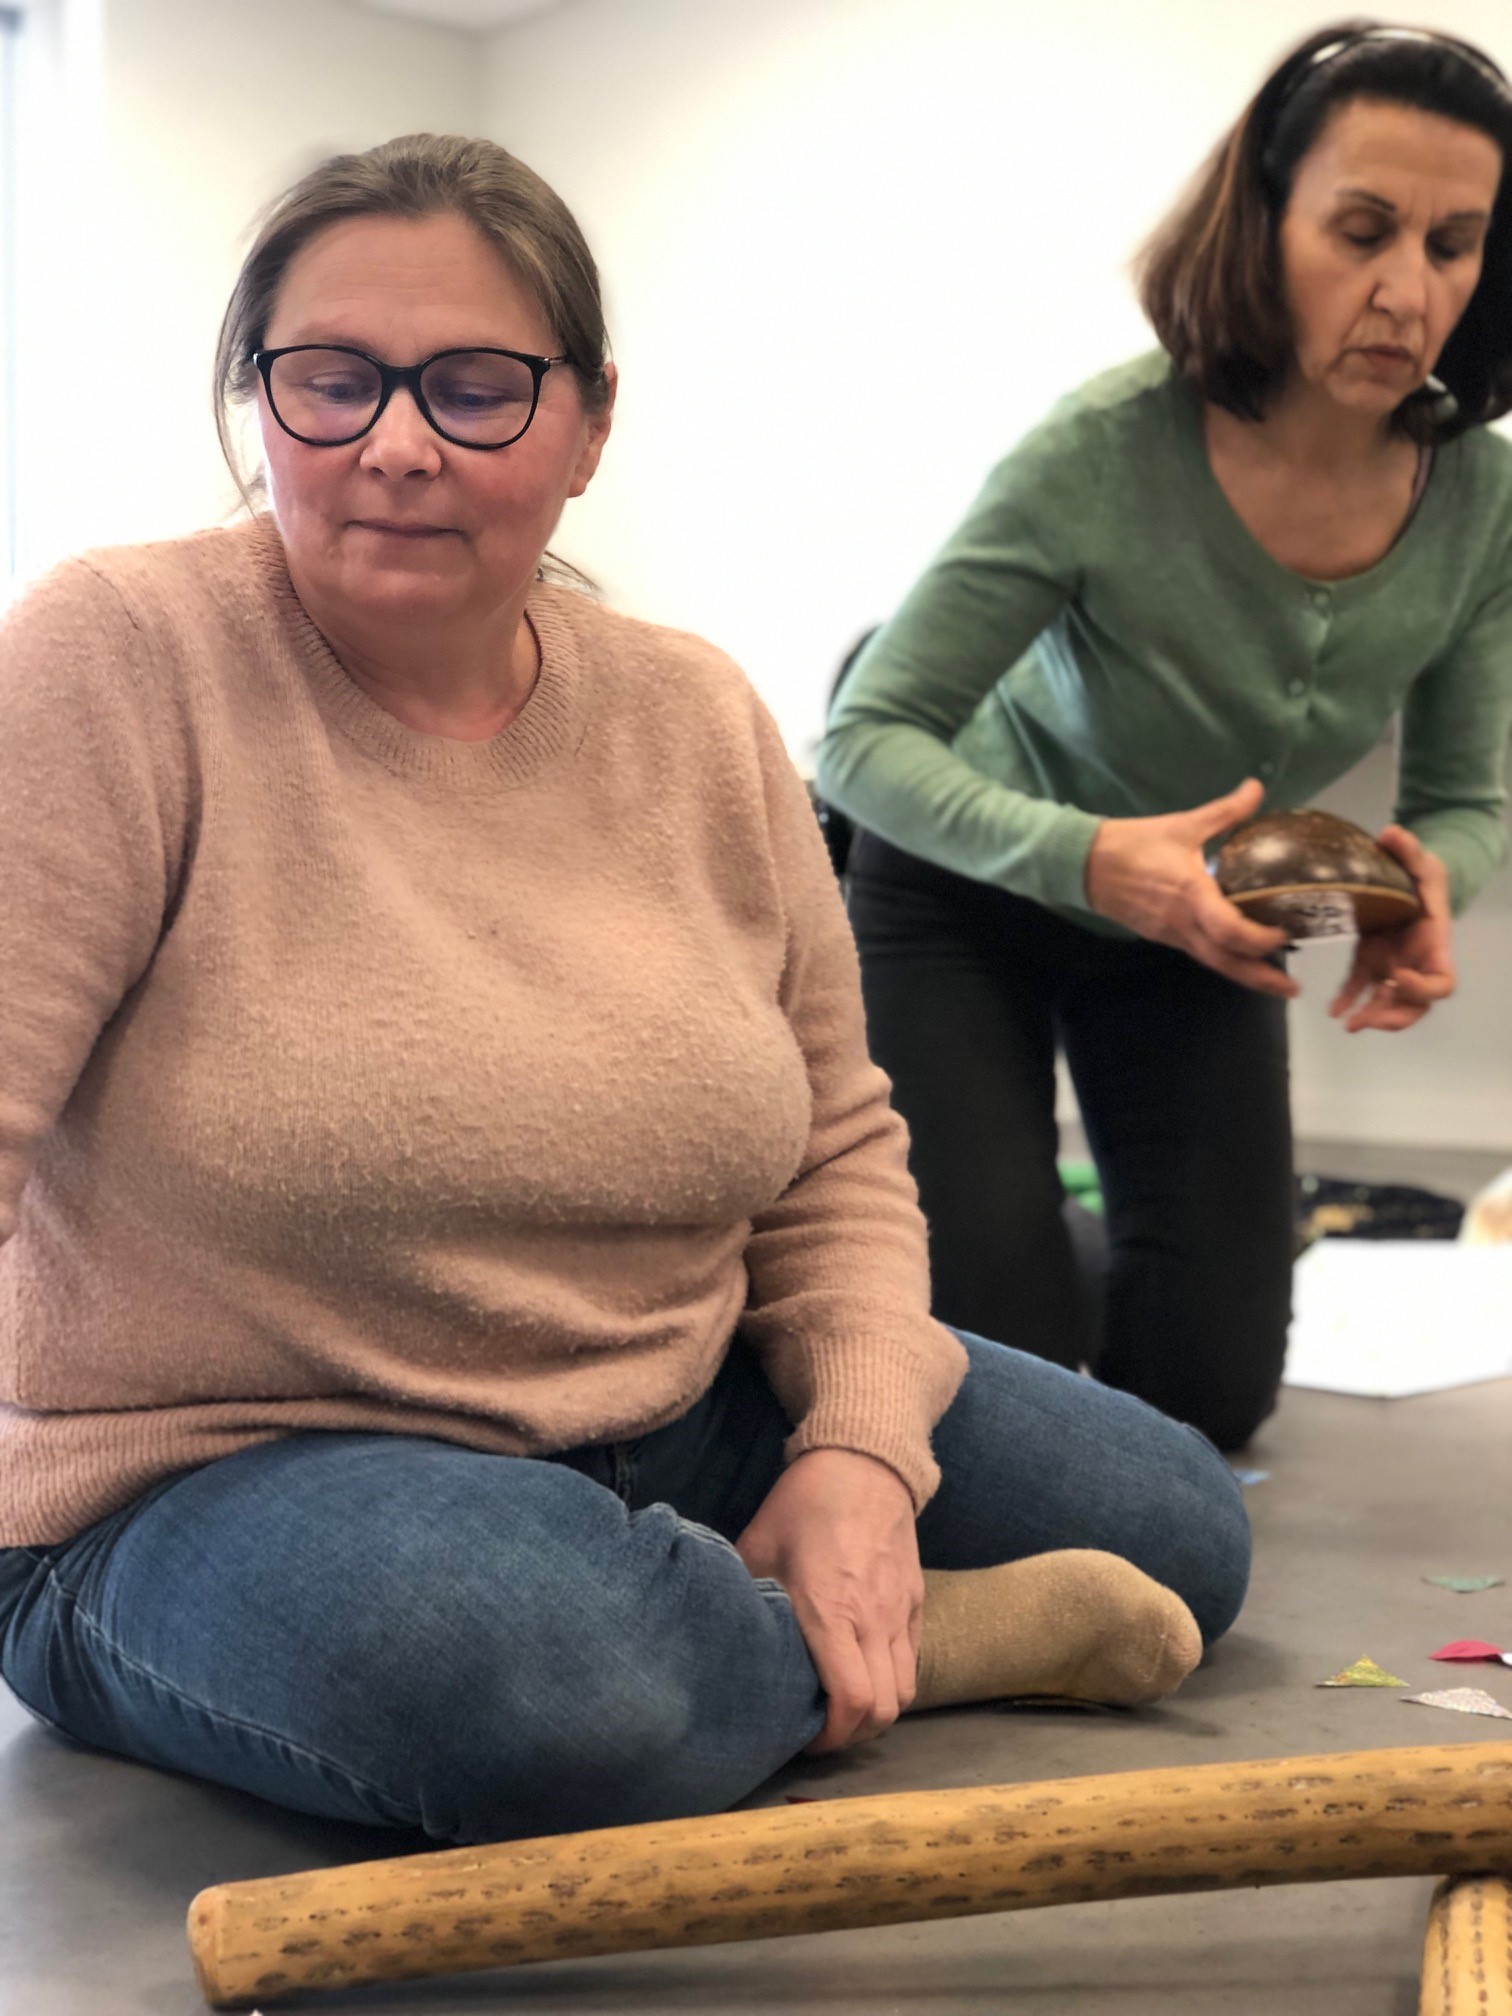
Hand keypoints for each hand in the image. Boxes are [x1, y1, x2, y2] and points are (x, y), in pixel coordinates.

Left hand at [735, 1447, 922, 1753]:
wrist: (863, 1462)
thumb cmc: (804, 1504)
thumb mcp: (758, 1545)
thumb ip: (745, 1596)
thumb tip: (717, 1634)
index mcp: (831, 1612)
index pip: (853, 1701)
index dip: (832, 1737)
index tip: (804, 1737)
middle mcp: (874, 1621)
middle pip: (884, 1711)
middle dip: (853, 1735)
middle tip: (820, 1729)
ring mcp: (901, 1612)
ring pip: (904, 1693)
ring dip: (877, 1712)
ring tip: (843, 1706)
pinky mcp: (916, 1601)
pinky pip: (912, 1661)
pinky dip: (892, 1681)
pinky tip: (863, 1669)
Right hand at [1084, 779, 1297, 997]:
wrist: (1085, 864)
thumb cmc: (1134, 843)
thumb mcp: (1183, 825)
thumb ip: (1225, 811)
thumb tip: (1257, 787)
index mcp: (1192, 895)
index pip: (1231, 931)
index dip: (1261, 939)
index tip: (1286, 933)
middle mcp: (1183, 923)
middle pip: (1226, 962)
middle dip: (1261, 977)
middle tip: (1293, 986)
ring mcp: (1171, 934)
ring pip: (1213, 963)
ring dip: (1244, 973)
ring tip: (1274, 979)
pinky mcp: (1162, 936)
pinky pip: (1198, 953)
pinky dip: (1222, 959)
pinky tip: (1238, 956)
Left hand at [1329, 826, 1454, 1032]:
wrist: (1407, 880)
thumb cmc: (1421, 875)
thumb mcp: (1420, 860)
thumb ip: (1409, 850)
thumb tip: (1391, 832)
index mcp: (1435, 945)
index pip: (1442, 982)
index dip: (1423, 987)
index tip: (1396, 976)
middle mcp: (1415, 963)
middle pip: (1416, 1005)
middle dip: (1395, 1015)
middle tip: (1369, 1018)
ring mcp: (1392, 966)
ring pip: (1388, 1005)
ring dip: (1370, 1017)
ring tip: (1348, 1023)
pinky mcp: (1370, 962)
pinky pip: (1360, 988)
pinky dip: (1347, 1001)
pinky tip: (1332, 1010)